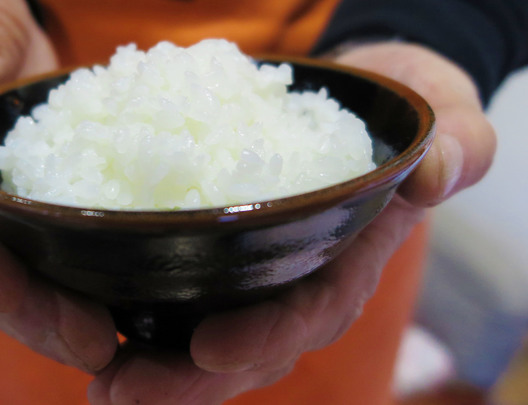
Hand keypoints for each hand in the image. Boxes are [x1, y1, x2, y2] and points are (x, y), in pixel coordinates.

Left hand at [87, 42, 495, 403]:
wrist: (367, 103)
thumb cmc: (404, 113)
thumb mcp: (444, 118)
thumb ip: (455, 145)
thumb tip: (435, 174)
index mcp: (351, 261)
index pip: (312, 312)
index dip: (265, 336)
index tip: (209, 349)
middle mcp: (303, 281)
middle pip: (249, 347)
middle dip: (189, 380)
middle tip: (120, 392)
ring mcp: (263, 275)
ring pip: (212, 339)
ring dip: (159, 370)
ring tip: (103, 384)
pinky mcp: (229, 257)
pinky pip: (190, 298)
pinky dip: (150, 324)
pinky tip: (101, 335)